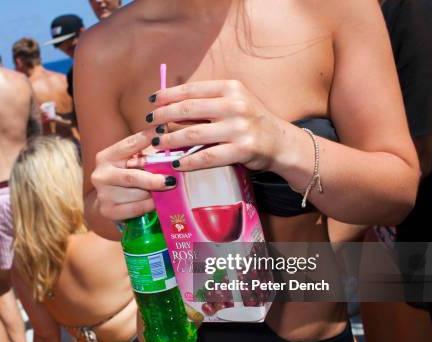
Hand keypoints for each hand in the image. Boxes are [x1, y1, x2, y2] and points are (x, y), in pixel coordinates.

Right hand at [91, 128, 177, 220]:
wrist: (110, 201)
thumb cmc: (128, 175)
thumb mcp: (133, 160)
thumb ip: (147, 151)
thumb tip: (167, 134)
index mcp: (106, 157)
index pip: (129, 145)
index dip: (146, 137)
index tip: (163, 129)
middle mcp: (101, 175)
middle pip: (132, 176)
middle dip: (154, 179)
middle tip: (172, 180)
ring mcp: (103, 195)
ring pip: (137, 194)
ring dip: (154, 194)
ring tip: (165, 191)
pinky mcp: (109, 211)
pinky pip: (136, 208)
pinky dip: (149, 205)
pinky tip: (157, 202)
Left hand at [146, 80, 285, 171]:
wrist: (281, 142)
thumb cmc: (250, 121)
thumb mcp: (234, 102)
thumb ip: (208, 101)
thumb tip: (169, 103)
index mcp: (231, 88)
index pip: (192, 89)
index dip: (168, 95)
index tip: (151, 102)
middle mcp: (235, 104)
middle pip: (188, 109)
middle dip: (164, 116)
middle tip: (150, 124)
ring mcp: (240, 128)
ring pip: (194, 134)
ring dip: (170, 139)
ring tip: (157, 144)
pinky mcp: (243, 150)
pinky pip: (207, 157)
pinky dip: (188, 161)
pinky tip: (176, 163)